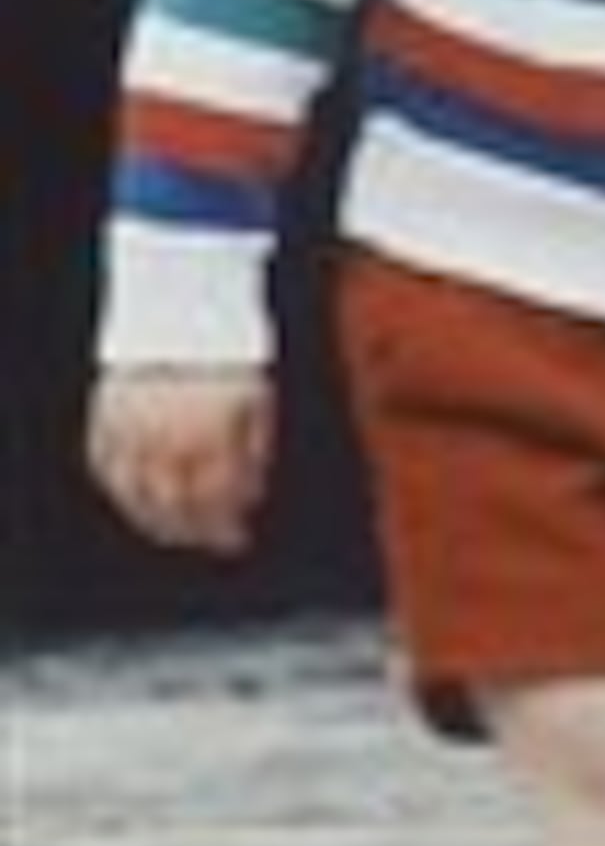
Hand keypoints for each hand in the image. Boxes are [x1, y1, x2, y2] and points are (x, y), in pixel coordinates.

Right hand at [88, 370, 274, 558]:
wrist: (183, 305)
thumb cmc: (229, 353)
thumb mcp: (257, 400)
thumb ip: (254, 453)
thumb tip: (248, 500)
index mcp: (211, 434)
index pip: (216, 501)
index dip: (227, 528)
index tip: (237, 539)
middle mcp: (168, 437)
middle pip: (175, 507)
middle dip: (194, 532)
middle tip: (208, 540)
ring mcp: (131, 428)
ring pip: (135, 495)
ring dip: (155, 521)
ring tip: (174, 530)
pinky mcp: (104, 416)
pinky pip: (105, 468)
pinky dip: (120, 490)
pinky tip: (138, 499)